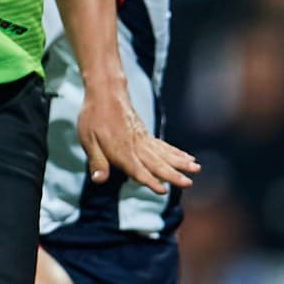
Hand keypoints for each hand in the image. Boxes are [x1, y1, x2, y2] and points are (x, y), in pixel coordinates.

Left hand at [77, 82, 198, 195]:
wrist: (106, 92)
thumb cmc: (93, 117)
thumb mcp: (87, 140)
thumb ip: (96, 161)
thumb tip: (98, 180)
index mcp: (121, 150)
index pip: (137, 169)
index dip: (149, 181)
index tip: (163, 190)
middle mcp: (136, 146)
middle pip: (157, 163)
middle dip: (173, 175)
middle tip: (188, 183)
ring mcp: (144, 139)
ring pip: (165, 154)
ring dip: (181, 162)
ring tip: (197, 168)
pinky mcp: (146, 135)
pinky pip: (164, 146)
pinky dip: (177, 152)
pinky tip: (188, 157)